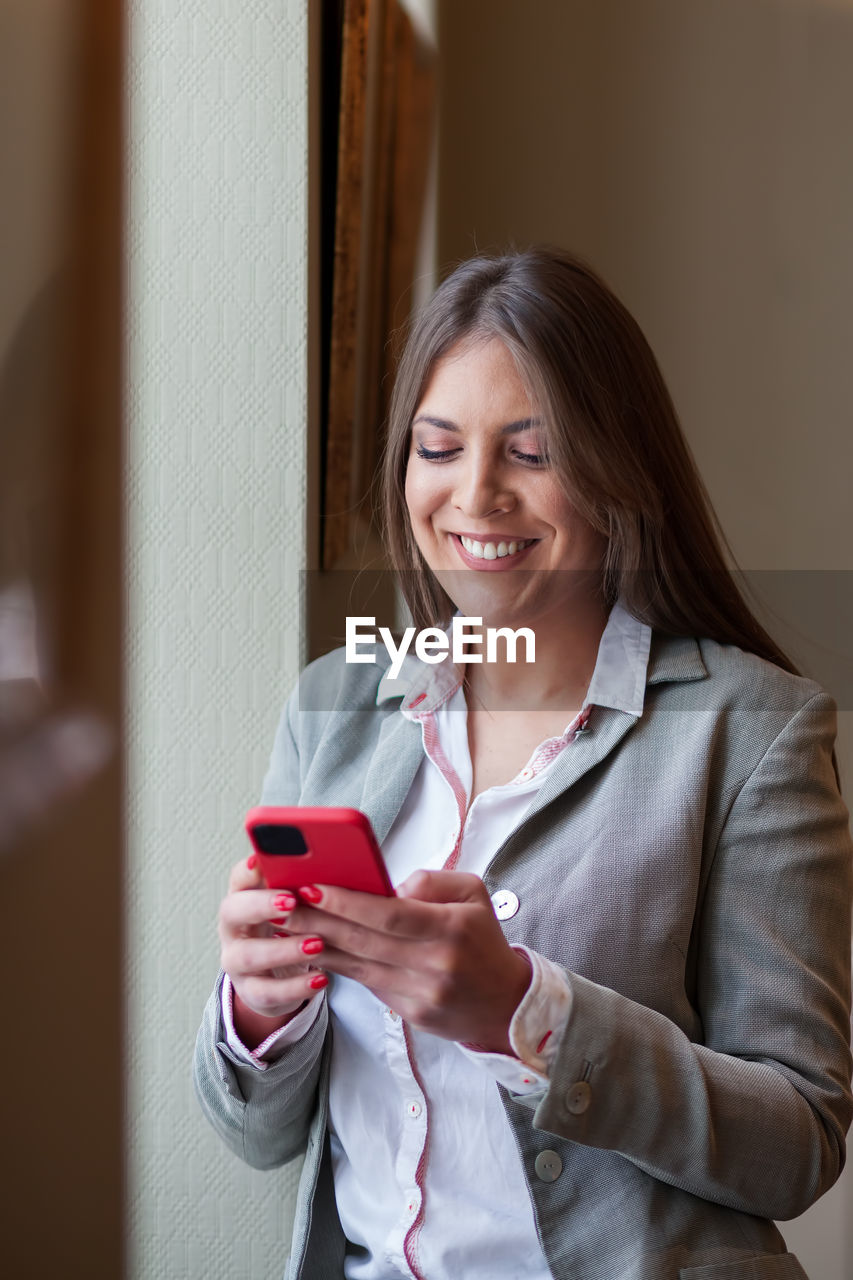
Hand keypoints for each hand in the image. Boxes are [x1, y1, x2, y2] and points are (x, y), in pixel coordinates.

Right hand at [218, 855, 328, 1040]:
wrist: (277, 974)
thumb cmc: (290, 926)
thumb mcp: (296, 902)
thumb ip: (306, 884)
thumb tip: (337, 864)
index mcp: (244, 896)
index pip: (239, 876)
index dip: (250, 869)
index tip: (264, 861)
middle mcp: (233, 927)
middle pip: (232, 911)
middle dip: (260, 905)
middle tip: (292, 900)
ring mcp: (237, 960)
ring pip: (249, 955)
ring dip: (283, 949)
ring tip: (317, 944)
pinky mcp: (251, 991)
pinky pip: (268, 992)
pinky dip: (295, 987)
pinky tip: (321, 979)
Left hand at [286, 869, 531, 1053]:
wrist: (507, 1004)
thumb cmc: (484, 940)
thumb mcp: (473, 894)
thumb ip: (432, 881)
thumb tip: (388, 887)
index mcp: (452, 928)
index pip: (389, 914)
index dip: (347, 902)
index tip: (311, 886)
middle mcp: (436, 964)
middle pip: (365, 940)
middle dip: (318, 920)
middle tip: (283, 902)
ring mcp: (422, 994)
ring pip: (359, 965)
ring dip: (318, 944)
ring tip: (287, 924)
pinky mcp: (411, 1015)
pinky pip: (368, 984)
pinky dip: (339, 965)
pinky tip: (313, 949)